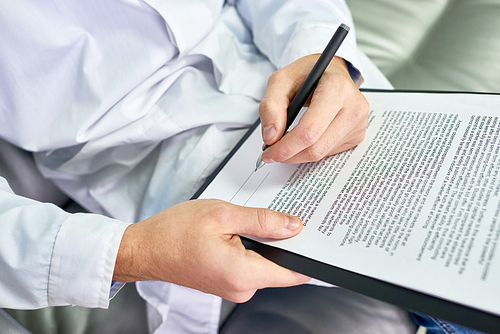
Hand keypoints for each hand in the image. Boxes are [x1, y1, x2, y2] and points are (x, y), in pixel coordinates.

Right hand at [113, 199, 309, 302]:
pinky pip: (251, 266)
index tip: (318, 237)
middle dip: (285, 241)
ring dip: (266, 243)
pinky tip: (242, 230)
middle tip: (282, 214)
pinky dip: (253, 248)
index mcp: (243, 274)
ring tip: (254, 219)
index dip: (309, 254)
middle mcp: (241, 288)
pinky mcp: (227, 282)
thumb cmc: (175, 232)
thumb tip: (293, 226)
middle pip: (280, 266)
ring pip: (265, 264)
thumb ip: (263, 221)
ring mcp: (234, 288)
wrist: (145, 248)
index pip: (294, 273)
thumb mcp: (223, 214)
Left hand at [259, 55, 368, 163]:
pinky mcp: (357, 134)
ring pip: (321, 153)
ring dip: (298, 154)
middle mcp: (353, 106)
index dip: (286, 147)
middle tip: (272, 152)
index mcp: (337, 89)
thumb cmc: (308, 74)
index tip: (268, 152)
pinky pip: (329, 152)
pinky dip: (311, 150)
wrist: (331, 71)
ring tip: (286, 141)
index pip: (309, 130)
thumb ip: (270, 106)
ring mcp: (358, 123)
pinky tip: (305, 137)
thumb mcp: (281, 80)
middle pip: (316, 148)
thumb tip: (271, 137)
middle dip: (289, 155)